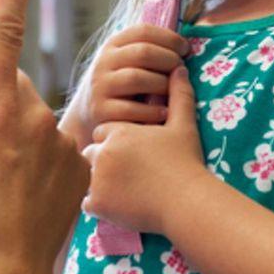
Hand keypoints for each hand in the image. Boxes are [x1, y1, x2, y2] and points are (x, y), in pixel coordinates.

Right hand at [0, 0, 89, 273]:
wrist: (3, 265)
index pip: (4, 31)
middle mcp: (31, 110)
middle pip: (13, 90)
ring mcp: (61, 136)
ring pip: (35, 123)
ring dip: (21, 142)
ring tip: (6, 186)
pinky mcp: (82, 160)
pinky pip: (58, 149)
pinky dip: (45, 165)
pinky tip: (31, 196)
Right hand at [63, 23, 188, 147]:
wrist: (90, 113)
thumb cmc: (123, 84)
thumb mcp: (129, 61)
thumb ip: (150, 50)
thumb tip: (186, 46)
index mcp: (113, 44)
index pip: (143, 31)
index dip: (169, 38)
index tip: (186, 49)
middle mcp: (104, 62)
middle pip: (143, 52)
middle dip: (169, 60)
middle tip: (182, 70)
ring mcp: (100, 86)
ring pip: (137, 78)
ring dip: (162, 84)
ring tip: (174, 92)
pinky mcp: (100, 111)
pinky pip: (131, 109)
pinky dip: (152, 111)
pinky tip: (165, 113)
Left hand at [81, 66, 210, 235]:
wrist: (186, 200)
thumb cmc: (186, 161)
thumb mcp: (183, 124)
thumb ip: (179, 94)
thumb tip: (179, 68)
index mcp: (118, 131)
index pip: (104, 132)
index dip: (117, 141)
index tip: (132, 152)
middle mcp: (103, 152)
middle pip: (92, 153)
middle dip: (104, 161)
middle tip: (127, 173)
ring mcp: (97, 179)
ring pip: (87, 177)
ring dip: (99, 182)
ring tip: (123, 189)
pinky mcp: (97, 203)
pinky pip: (87, 202)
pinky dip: (100, 204)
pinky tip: (119, 205)